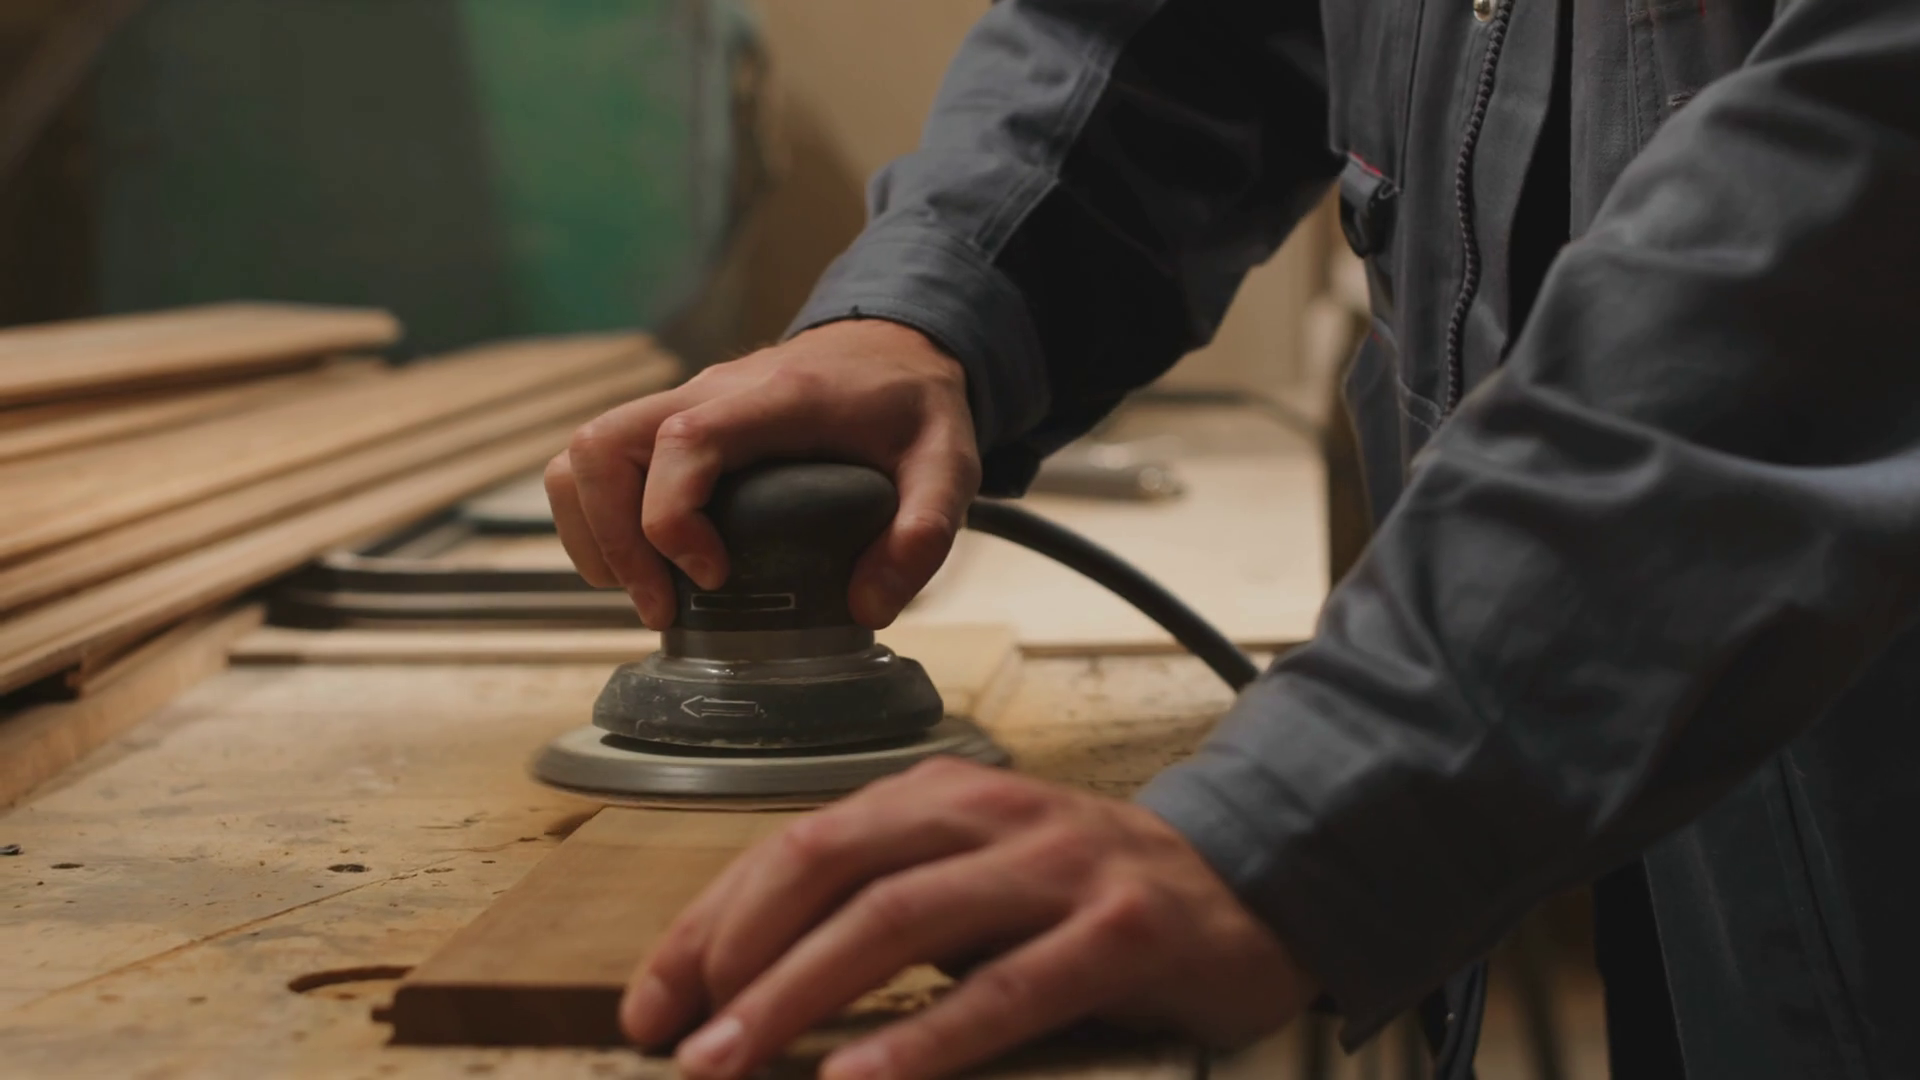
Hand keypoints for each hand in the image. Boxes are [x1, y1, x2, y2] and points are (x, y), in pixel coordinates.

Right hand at [545, 320, 980, 628]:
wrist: (896, 347)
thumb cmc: (913, 406)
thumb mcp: (949, 464)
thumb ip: (924, 533)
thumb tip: (866, 607)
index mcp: (777, 398)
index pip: (683, 440)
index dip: (671, 517)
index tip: (711, 577)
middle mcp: (713, 391)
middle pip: (603, 444)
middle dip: (612, 539)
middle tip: (661, 609)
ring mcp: (685, 403)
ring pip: (585, 452)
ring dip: (592, 531)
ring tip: (644, 594)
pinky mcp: (673, 422)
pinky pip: (601, 461)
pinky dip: (598, 518)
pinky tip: (644, 566)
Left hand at [620, 759, 1316, 1079]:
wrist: (1249, 886)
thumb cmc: (1086, 897)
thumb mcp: (971, 882)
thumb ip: (877, 908)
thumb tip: (744, 982)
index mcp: (938, 797)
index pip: (795, 846)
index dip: (710, 924)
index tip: (650, 1003)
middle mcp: (988, 815)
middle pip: (830, 868)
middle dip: (736, 957)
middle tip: (674, 1043)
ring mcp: (1057, 865)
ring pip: (900, 920)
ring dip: (799, 996)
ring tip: (728, 1065)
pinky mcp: (1122, 931)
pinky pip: (1008, 988)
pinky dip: (926, 1039)